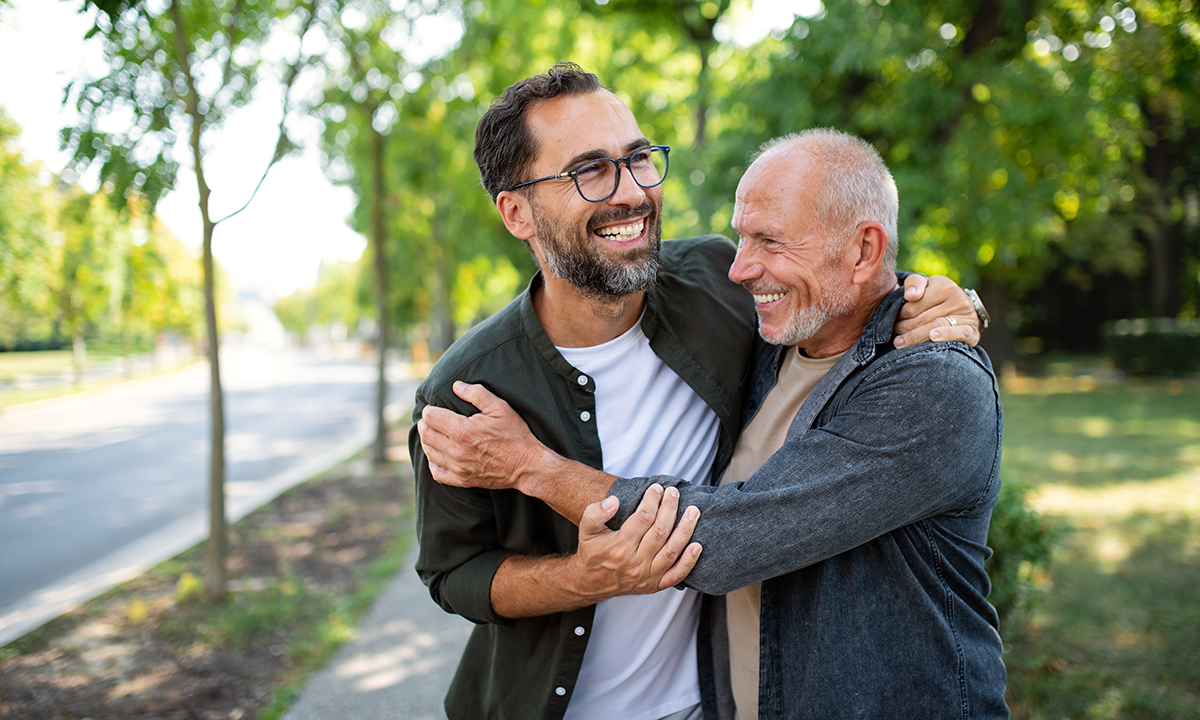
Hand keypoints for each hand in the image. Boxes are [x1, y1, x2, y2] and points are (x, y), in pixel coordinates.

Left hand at [418, 381, 547, 491]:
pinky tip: (437, 455)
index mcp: (462, 429)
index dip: (430, 409)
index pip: (431, 417)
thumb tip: (456, 386)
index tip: (434, 407)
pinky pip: (437, 473)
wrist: (526, 465)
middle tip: (431, 419)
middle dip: (426, 423)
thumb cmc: (515, 434)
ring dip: (427, 440)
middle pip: (426, 434)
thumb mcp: (500, 407)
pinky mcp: (461, 480)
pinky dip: (432, 463)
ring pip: (429, 452)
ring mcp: (457, 467)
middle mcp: (455, 449)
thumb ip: (476, 393)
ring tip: (432, 434)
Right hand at [573, 484, 701, 597]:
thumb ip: (596, 512)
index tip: (657, 488)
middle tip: (674, 493)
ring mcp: (647, 576)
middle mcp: (635, 562)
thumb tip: (614, 501)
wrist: (591, 583)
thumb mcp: (586, 530)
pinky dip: (689, 561)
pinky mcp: (655, 585)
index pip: (644, 518)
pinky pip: (676, 575)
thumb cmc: (592, 552)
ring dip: (685, 529)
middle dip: (670, 508)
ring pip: (672, 550)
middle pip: (660, 531)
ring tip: (693, 512)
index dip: (653, 500)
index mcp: (619, 546)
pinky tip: (697, 546)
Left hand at [894, 275, 980, 347]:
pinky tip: (932, 337)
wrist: (962, 308)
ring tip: (899, 343)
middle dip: (904, 328)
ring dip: (914, 337)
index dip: (900, 315)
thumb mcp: (925, 285)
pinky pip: (958, 333)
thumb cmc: (936, 296)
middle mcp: (957, 299)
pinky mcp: (972, 331)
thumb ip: (914, 284)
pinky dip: (945, 335)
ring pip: (934, 327)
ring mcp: (966, 315)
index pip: (914, 305)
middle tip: (894, 334)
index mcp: (944, 285)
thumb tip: (910, 296)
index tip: (894, 320)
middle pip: (922, 319)